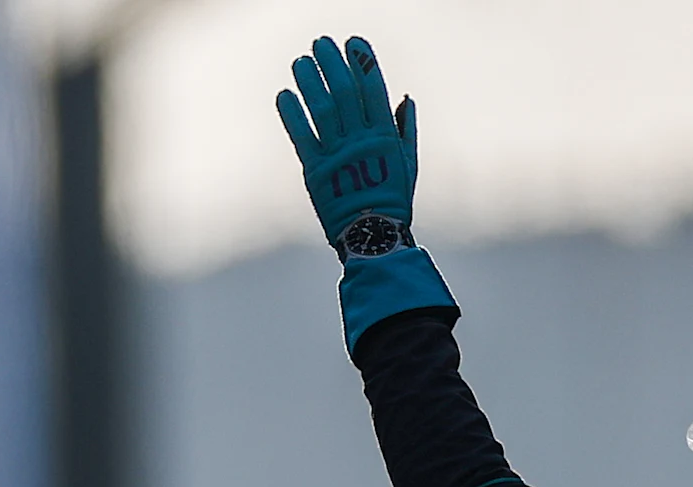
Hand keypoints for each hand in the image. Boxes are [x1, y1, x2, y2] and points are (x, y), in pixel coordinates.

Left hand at [275, 36, 415, 256]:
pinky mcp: (316, 172)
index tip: (352, 42)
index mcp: (385, 137)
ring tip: (300, 61)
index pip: (373, 90)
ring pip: (322, 110)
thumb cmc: (393, 200)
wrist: (373, 238)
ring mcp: (338, 157)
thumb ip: (404, 129)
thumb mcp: (408, 163)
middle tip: (321, 43)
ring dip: (310, 82)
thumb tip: (404, 97)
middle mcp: (361, 142)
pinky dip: (293, 115)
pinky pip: (302, 138)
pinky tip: (285, 94)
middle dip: (332, 64)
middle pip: (344, 93)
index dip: (362, 63)